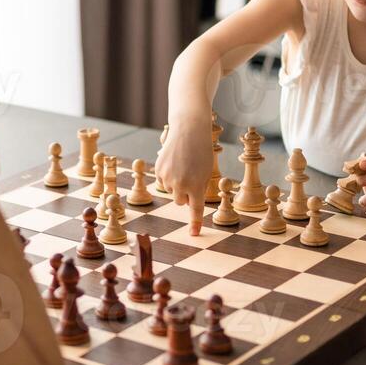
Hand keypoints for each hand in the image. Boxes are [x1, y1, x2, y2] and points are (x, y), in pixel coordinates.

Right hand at [154, 116, 212, 234]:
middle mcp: (180, 184)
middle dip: (184, 195)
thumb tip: (186, 202)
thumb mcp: (206, 172)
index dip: (195, 223)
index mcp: (196, 186)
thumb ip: (198, 189)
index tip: (194, 234)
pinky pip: (163, 181)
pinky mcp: (158, 170)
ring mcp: (167, 178)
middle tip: (191, 178)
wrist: (188, 130)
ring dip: (176, 184)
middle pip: (180, 202)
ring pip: (171, 191)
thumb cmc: (201, 151)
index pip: (195, 210)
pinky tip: (174, 163)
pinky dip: (168, 176)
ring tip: (183, 166)